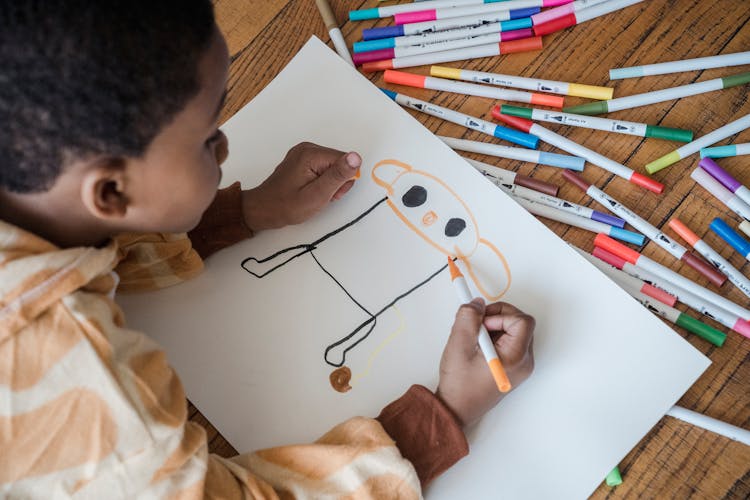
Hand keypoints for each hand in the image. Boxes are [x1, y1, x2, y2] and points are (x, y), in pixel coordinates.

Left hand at [241, 142, 360, 231]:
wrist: (264, 209)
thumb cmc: (287, 206)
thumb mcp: (317, 195)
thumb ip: (338, 175)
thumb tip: (356, 157)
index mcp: (311, 154)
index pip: (345, 161)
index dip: (342, 181)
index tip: (329, 193)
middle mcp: (307, 148)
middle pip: (339, 162)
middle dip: (335, 183)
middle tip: (320, 196)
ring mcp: (304, 153)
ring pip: (332, 166)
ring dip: (329, 184)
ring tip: (313, 194)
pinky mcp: (303, 160)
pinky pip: (323, 168)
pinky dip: (321, 181)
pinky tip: (310, 190)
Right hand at [436, 299, 534, 426]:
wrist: (457, 409)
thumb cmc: (459, 384)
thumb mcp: (458, 344)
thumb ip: (468, 318)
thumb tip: (478, 303)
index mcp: (516, 357)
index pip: (522, 320)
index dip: (501, 314)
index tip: (482, 322)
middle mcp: (524, 362)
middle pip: (521, 324)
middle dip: (498, 318)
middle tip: (477, 325)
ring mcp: (521, 366)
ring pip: (515, 331)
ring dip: (495, 327)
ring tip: (476, 339)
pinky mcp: (514, 368)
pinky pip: (511, 342)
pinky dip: (495, 337)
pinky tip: (479, 347)